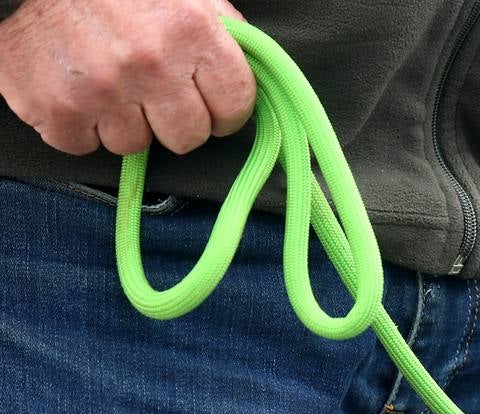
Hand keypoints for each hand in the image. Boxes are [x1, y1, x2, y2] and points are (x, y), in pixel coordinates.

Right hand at [0, 0, 255, 155]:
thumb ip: (222, 34)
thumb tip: (251, 80)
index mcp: (191, 31)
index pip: (235, 106)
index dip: (222, 110)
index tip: (206, 102)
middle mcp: (151, 63)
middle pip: (188, 137)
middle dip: (172, 119)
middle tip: (148, 90)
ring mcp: (103, 89)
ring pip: (134, 145)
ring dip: (122, 121)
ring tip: (105, 80)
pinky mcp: (59, 109)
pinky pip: (83, 146)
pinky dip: (78, 125)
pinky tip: (75, 89)